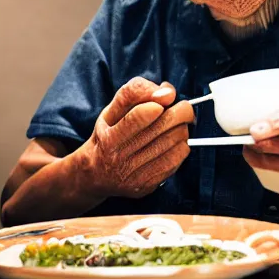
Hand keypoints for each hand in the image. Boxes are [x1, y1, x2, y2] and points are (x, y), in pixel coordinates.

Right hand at [79, 77, 193, 198]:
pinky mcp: (147, 185)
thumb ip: (136, 93)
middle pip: (161, 129)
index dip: (157, 104)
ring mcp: (134, 175)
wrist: (95, 174)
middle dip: (180, 112)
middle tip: (183, 107)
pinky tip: (175, 141)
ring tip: (177, 124)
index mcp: (109, 137)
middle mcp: (119, 159)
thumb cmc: (108, 134)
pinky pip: (177, 160)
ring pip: (174, 143)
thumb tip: (167, 93)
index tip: (166, 98)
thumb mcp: (112, 109)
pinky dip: (182, 145)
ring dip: (182, 128)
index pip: (136, 119)